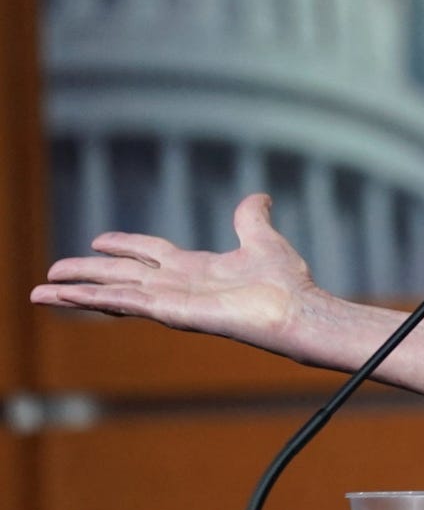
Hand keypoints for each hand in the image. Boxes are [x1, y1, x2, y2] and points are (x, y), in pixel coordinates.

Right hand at [29, 194, 322, 356]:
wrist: (296, 310)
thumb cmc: (285, 284)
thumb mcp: (262, 239)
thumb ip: (252, 219)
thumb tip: (259, 196)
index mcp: (194, 268)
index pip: (148, 254)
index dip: (124, 246)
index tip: (98, 240)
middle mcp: (178, 285)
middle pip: (121, 276)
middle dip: (85, 275)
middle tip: (50, 276)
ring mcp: (172, 301)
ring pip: (114, 293)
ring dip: (77, 294)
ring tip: (40, 294)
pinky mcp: (173, 313)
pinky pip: (129, 303)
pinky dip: (98, 300)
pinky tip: (73, 297)